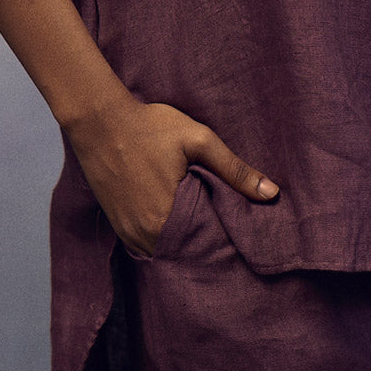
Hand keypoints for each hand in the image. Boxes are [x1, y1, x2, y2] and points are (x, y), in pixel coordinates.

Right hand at [66, 91, 278, 256]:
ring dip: (184, 240)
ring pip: (166, 249)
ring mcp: (127, 232)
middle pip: (186, 250)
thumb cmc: (150, 126)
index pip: (207, 245)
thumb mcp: (199, 140)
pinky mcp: (116, 224)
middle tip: (226, 227)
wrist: (99, 120)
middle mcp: (144, 235)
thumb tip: (271, 194)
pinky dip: (163, 235)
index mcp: (167, 219)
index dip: (225, 239)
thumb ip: (235, 170)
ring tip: (204, 223)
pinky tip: (177, 219)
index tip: (241, 233)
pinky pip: (147, 242)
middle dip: (206, 242)